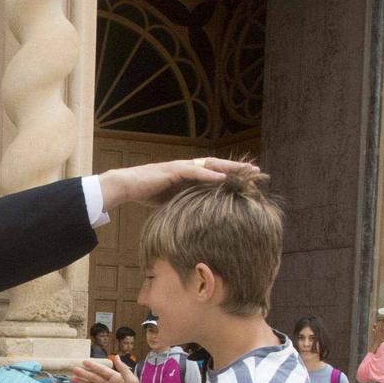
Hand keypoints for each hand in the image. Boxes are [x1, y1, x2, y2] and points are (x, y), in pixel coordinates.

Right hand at [70, 357, 146, 382]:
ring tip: (72, 379)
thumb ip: (123, 369)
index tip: (84, 362)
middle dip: (84, 374)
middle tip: (74, 369)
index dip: (93, 366)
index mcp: (116, 378)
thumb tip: (116, 356)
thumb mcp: (131, 380)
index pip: (102, 370)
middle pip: (94, 378)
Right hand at [95, 157, 257, 211]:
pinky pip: (194, 171)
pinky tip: (222, 177)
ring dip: (228, 168)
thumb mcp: (171, 200)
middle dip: (237, 169)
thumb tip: (197, 217)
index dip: (232, 175)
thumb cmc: (146, 193)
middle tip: (257, 171)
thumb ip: (185, 202)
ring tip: (246, 171)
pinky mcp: (172, 170)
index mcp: (188, 175)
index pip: (214, 173)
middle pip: (217, 166)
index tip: (249, 179)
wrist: (126, 186)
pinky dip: (208, 174)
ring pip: (209, 165)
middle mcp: (187, 167)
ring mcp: (180, 167)